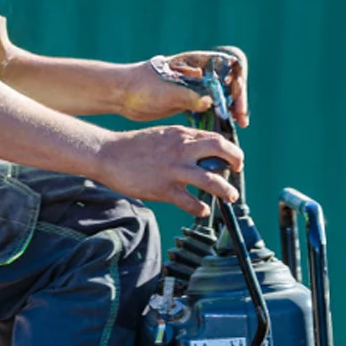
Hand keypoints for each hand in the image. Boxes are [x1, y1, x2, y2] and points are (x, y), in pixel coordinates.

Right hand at [93, 126, 244, 216]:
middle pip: (220, 149)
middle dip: (236, 161)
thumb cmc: (136, 147)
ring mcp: (173, 169)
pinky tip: (203, 210)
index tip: (233, 160)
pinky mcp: (164, 188)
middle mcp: (181, 149)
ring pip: (211, 181)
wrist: (107, 154)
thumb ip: (185, 142)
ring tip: (230, 196)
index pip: (216, 138)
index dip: (231, 150)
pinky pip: (191, 203)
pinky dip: (201, 209)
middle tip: (238, 172)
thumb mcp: (164, 136)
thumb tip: (207, 154)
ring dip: (226, 191)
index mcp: (181, 135)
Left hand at [117, 46, 249, 126]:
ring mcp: (196, 88)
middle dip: (238, 100)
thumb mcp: (165, 90)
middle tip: (241, 120)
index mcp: (195, 62)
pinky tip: (225, 132)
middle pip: (230, 82)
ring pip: (224, 97)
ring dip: (233, 111)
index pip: (228, 64)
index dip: (236, 81)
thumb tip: (210, 102)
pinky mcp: (191, 103)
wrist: (122, 95)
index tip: (235, 101)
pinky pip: (214, 110)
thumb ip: (188, 95)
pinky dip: (221, 120)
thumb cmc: (140, 87)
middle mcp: (199, 73)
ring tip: (238, 126)